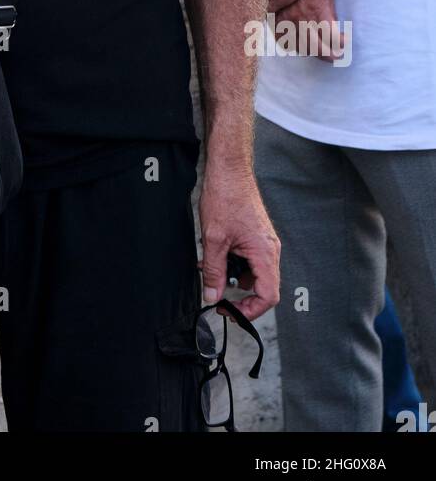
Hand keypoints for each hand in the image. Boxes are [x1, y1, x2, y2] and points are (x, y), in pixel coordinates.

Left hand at [197, 165, 279, 320]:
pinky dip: (233, 262)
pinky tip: (214, 256)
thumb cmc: (225, 196)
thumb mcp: (214, 238)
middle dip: (240, 295)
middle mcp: (270, 249)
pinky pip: (250, 258)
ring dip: (233, 277)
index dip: (250, 311)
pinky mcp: (257, 235)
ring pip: (254, 273)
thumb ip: (214, 271)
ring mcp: (264, 241)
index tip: (230, 312)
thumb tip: (213, 296)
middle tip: (218, 298)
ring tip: (209, 271)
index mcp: (265, 252)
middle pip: (263, 287)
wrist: (229, 168)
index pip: (268, 296)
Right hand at [275, 0, 342, 61]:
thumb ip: (330, 10)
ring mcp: (288, 23)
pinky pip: (286, 43)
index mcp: (317, 10)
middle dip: (331, 55)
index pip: (332, 37)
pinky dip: (295, 47)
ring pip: (302, 48)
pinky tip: (303, 47)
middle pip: (318, 48)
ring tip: (322, 53)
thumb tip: (336, 27)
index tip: (345, 40)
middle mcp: (302, 19)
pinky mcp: (276, 24)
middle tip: (338, 55)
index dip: (341, 42)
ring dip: (314, 53)